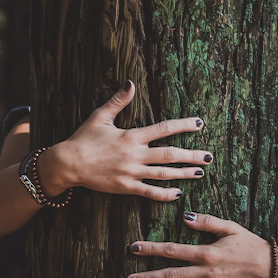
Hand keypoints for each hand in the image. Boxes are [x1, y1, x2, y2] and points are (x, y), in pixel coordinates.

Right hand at [42, 80, 211, 201]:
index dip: (183, 126)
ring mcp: (131, 173)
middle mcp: (135, 155)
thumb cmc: (83, 139)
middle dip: (191, 155)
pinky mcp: (126, 187)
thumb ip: (119, 101)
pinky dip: (164, 194)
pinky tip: (178, 194)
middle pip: (169, 155)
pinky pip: (149, 192)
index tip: (199, 124)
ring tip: (200, 173)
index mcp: (131, 136)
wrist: (68, 164)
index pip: (164, 129)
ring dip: (183, 174)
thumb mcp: (100, 116)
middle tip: (209, 157)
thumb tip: (131, 83)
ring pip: (163, 174)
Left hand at [126, 211, 271, 277]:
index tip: (134, 249)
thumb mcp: (230, 228)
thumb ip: (207, 222)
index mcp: (207, 253)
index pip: (173, 250)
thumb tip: (184, 216)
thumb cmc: (251, 245)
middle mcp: (207, 273)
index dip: (152, 249)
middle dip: (148, 277)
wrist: (275, 268)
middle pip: (171, 275)